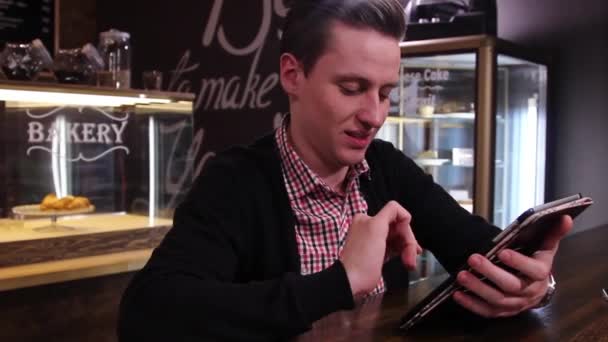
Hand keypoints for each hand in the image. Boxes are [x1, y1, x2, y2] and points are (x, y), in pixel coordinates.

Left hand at [340, 201, 421, 296]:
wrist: (353, 281)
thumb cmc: (362, 258)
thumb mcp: (375, 227)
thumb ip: (390, 212)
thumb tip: (404, 213)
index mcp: (368, 218)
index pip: (395, 213)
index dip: (404, 225)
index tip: (407, 238)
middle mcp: (370, 227)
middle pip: (399, 227)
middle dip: (408, 241)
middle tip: (413, 254)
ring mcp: (375, 241)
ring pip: (399, 238)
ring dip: (408, 249)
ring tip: (410, 262)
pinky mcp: (379, 254)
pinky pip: (395, 248)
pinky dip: (403, 253)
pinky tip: (408, 261)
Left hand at [453, 215, 572, 317]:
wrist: (536, 288)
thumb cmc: (536, 262)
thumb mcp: (546, 247)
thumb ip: (553, 233)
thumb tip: (565, 216)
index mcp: (540, 274)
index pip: (533, 270)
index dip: (519, 262)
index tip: (502, 252)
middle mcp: (529, 292)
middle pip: (510, 285)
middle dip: (490, 272)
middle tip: (472, 259)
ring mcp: (515, 304)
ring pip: (496, 299)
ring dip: (477, 288)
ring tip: (461, 275)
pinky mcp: (501, 312)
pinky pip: (486, 311)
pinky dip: (471, 304)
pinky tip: (457, 294)